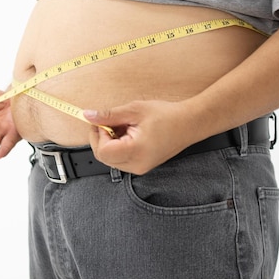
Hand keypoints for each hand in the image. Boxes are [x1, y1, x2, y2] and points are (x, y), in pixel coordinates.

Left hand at [83, 100, 197, 174]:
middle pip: (104, 157)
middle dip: (101, 139)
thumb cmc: (167, 115)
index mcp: (135, 151)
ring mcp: (140, 168)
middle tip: (109, 122)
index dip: (98, 135)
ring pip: (111, 159)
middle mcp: (137, 165)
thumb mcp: (134, 110)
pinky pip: (121, 159)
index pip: (103, 151)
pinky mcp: (142, 166)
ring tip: (123, 126)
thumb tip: (88, 116)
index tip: (102, 122)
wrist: (190, 123)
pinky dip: (118, 146)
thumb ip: (109, 115)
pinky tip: (128, 133)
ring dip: (110, 142)